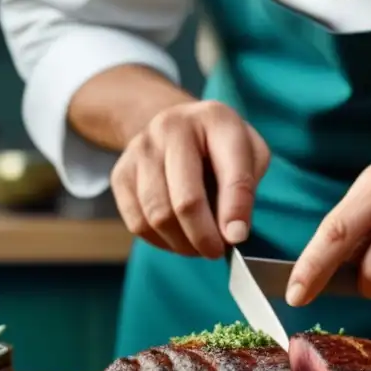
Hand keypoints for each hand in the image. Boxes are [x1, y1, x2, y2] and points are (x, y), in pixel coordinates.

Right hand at [111, 101, 270, 258]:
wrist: (174, 125)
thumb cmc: (218, 146)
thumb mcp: (249, 153)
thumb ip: (246, 190)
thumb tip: (232, 233)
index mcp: (215, 120)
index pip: (231, 173)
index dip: (235, 211)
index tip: (237, 238)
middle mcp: (172, 128)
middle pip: (186, 201)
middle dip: (204, 237)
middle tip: (216, 251)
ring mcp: (141, 149)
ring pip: (157, 217)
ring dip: (182, 244)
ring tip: (197, 245)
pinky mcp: (121, 172)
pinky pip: (137, 223)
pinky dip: (159, 241)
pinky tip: (175, 237)